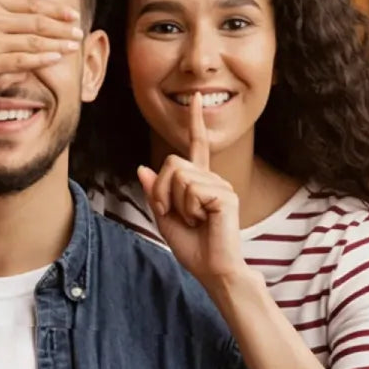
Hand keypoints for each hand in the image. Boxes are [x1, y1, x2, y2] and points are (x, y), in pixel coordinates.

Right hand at [0, 0, 82, 87]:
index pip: (29, 2)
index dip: (54, 9)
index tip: (71, 13)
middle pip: (36, 22)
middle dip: (61, 27)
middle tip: (79, 30)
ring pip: (31, 42)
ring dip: (56, 43)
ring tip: (73, 45)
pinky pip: (18, 61)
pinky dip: (39, 59)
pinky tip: (54, 57)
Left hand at [136, 92, 245, 284]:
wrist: (212, 269)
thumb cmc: (193, 248)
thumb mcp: (164, 218)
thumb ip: (155, 193)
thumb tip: (143, 168)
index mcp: (200, 182)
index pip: (196, 147)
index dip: (196, 122)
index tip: (195, 98)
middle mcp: (213, 179)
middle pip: (172, 163)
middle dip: (161, 191)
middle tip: (173, 214)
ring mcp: (221, 185)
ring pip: (179, 176)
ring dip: (174, 202)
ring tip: (193, 220)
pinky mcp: (225, 195)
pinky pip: (190, 190)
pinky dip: (188, 209)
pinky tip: (203, 221)